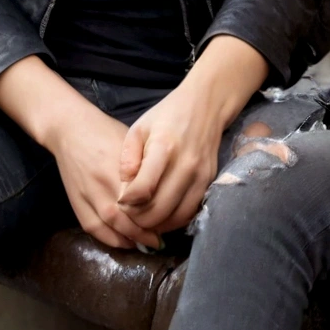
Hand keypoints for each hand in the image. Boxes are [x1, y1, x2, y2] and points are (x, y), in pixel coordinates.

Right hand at [0, 56, 159, 249]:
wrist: (70, 129)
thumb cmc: (105, 132)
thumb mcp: (131, 143)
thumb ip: (144, 167)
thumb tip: (164, 190)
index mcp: (120, 168)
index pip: (142, 201)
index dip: (156, 216)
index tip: (169, 222)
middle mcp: (103, 184)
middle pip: (127, 218)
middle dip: (144, 234)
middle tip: (159, 241)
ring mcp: (87, 194)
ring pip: (111, 226)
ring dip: (128, 240)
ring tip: (144, 244)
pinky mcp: (76, 201)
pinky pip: (93, 228)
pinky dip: (109, 239)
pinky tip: (123, 242)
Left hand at [118, 35, 267, 235]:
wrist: (206, 106)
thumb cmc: (166, 116)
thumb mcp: (139, 128)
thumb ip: (128, 158)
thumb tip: (124, 191)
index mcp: (163, 148)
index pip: (143, 189)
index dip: (127, 203)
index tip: (120, 201)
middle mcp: (185, 165)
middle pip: (158, 210)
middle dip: (138, 219)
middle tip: (129, 214)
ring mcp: (200, 176)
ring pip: (175, 217)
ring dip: (156, 224)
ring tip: (143, 217)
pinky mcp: (209, 182)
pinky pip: (190, 213)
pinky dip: (174, 220)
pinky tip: (162, 214)